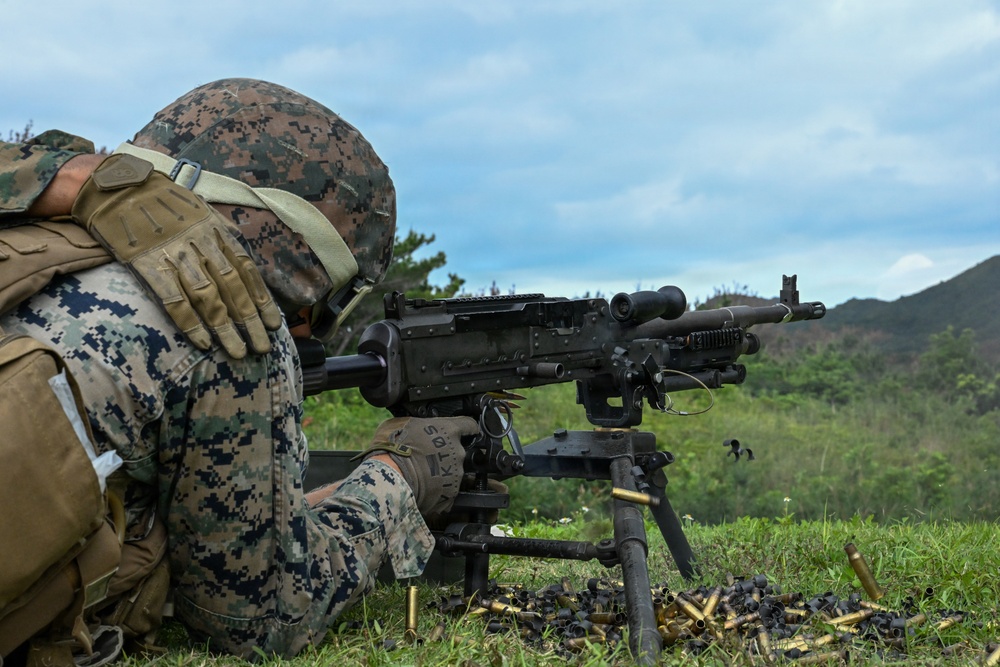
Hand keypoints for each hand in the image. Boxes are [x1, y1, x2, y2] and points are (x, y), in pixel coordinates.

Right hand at [71, 154, 281, 357]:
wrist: (116, 187)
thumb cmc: (162, 202)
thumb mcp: (201, 210)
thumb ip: (223, 236)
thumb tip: (245, 263)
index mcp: (216, 231)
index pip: (247, 270)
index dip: (262, 299)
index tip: (273, 323)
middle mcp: (200, 245)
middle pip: (233, 288)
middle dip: (250, 320)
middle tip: (262, 347)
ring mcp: (174, 256)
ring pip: (208, 298)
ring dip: (226, 328)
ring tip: (239, 352)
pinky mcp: (148, 266)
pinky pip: (174, 300)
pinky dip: (190, 323)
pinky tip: (203, 343)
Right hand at [359, 416, 479, 514]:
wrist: (391, 476)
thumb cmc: (393, 447)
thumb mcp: (402, 423)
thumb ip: (418, 424)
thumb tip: (415, 426)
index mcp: (449, 430)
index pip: (469, 424)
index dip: (467, 428)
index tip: (466, 431)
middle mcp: (457, 451)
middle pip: (458, 451)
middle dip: (446, 454)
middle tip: (427, 457)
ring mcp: (456, 474)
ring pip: (453, 471)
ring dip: (441, 472)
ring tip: (422, 474)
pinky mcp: (451, 493)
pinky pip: (447, 491)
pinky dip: (438, 491)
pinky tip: (423, 488)